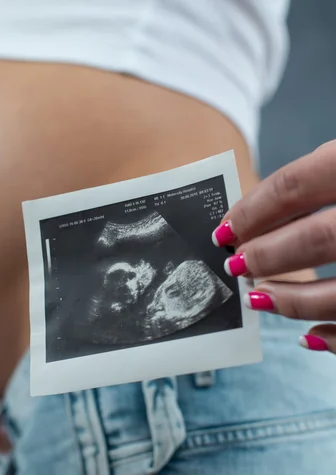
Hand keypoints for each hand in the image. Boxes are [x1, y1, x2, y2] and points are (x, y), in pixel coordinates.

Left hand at [211, 140, 335, 353]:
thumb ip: (322, 179)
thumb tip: (253, 221)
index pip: (294, 185)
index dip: (249, 211)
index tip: (223, 231)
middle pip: (316, 239)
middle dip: (266, 257)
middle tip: (238, 266)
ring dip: (292, 301)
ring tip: (260, 298)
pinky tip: (310, 336)